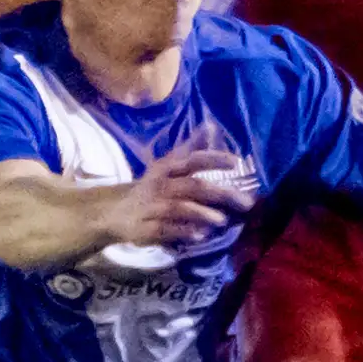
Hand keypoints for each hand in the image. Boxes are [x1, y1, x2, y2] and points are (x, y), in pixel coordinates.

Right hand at [102, 149, 255, 245]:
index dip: (214, 159)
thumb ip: (191, 149)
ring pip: (178, 208)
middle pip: (193, 186)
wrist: (116, 211)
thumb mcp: (168, 166)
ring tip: (222, 220)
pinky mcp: (146, 229)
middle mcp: (160, 186)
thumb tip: (210, 125)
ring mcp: (152, 208)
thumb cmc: (153, 187)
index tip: (236, 162)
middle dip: (221, 193)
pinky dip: (183, 232)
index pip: (193, 160)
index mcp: (167, 169)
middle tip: (246, 203)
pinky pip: (165, 230)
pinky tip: (200, 236)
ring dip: (201, 213)